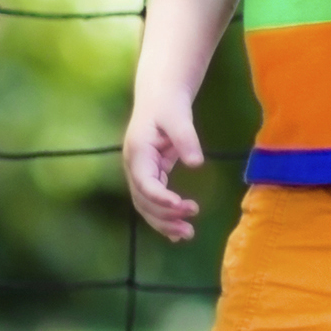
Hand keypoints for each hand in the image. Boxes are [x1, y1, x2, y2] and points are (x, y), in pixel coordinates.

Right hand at [123, 95, 206, 241]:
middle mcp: (134, 167)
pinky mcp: (150, 176)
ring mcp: (140, 173)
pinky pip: (153, 201)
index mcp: (138, 152)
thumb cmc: (167, 104)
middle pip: (143, 200)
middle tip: (189, 227)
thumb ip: (186, 138)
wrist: (160, 97)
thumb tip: (196, 163)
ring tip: (187, 234)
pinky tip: (177, 231)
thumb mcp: (178, 116)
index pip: (144, 182)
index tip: (181, 205)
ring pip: (146, 205)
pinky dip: (164, 217)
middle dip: (164, 216)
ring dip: (164, 222)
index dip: (160, 197)